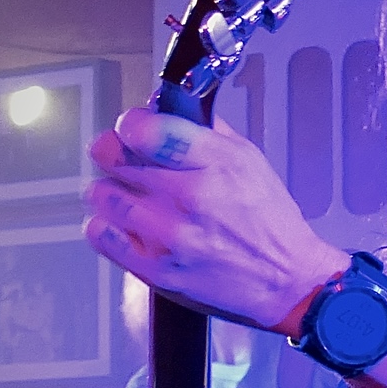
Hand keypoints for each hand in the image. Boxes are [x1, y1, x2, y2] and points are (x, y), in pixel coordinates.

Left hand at [83, 108, 347, 329]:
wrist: (288, 281)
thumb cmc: (269, 219)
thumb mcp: (250, 160)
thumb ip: (204, 130)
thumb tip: (161, 106)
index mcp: (215, 163)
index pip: (141, 128)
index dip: (131, 125)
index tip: (137, 133)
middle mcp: (188, 196)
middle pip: (111, 156)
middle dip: (118, 156)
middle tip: (132, 166)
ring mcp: (167, 235)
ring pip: (99, 194)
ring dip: (114, 194)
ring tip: (136, 202)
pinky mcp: (154, 269)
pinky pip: (98, 233)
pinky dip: (109, 227)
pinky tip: (131, 228)